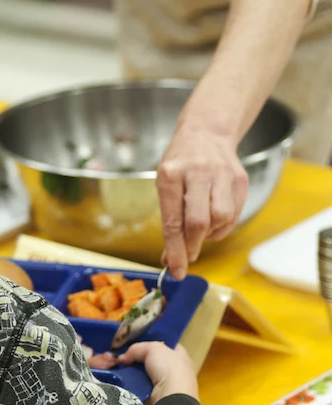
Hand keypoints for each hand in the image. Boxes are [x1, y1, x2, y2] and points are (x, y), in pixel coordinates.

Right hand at [118, 342, 197, 404]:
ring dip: (131, 372)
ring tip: (115, 367)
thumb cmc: (168, 368)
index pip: (166, 346)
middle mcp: (175, 370)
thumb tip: (122, 358)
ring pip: (143, 374)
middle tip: (120, 356)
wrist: (171, 399)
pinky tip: (119, 379)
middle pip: (152, 360)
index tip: (135, 342)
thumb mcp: (153, 348)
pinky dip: (130, 384)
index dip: (152, 343)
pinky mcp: (155, 398)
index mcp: (181, 357)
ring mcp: (165, 386)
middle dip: (136, 358)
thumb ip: (137, 348)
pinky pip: (139, 387)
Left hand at [157, 127, 248, 279]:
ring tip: (201, 228)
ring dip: (210, 233)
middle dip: (193, 246)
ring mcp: (222, 174)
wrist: (206, 133)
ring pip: (221, 218)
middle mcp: (197, 172)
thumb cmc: (180, 163)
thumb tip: (171, 259)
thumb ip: (169, 220)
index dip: (175, 251)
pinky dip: (222, 225)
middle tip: (188, 255)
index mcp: (171, 174)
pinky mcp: (239, 179)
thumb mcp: (165, 185)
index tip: (176, 271)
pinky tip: (213, 219)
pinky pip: (234, 214)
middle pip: (199, 222)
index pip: (173, 221)